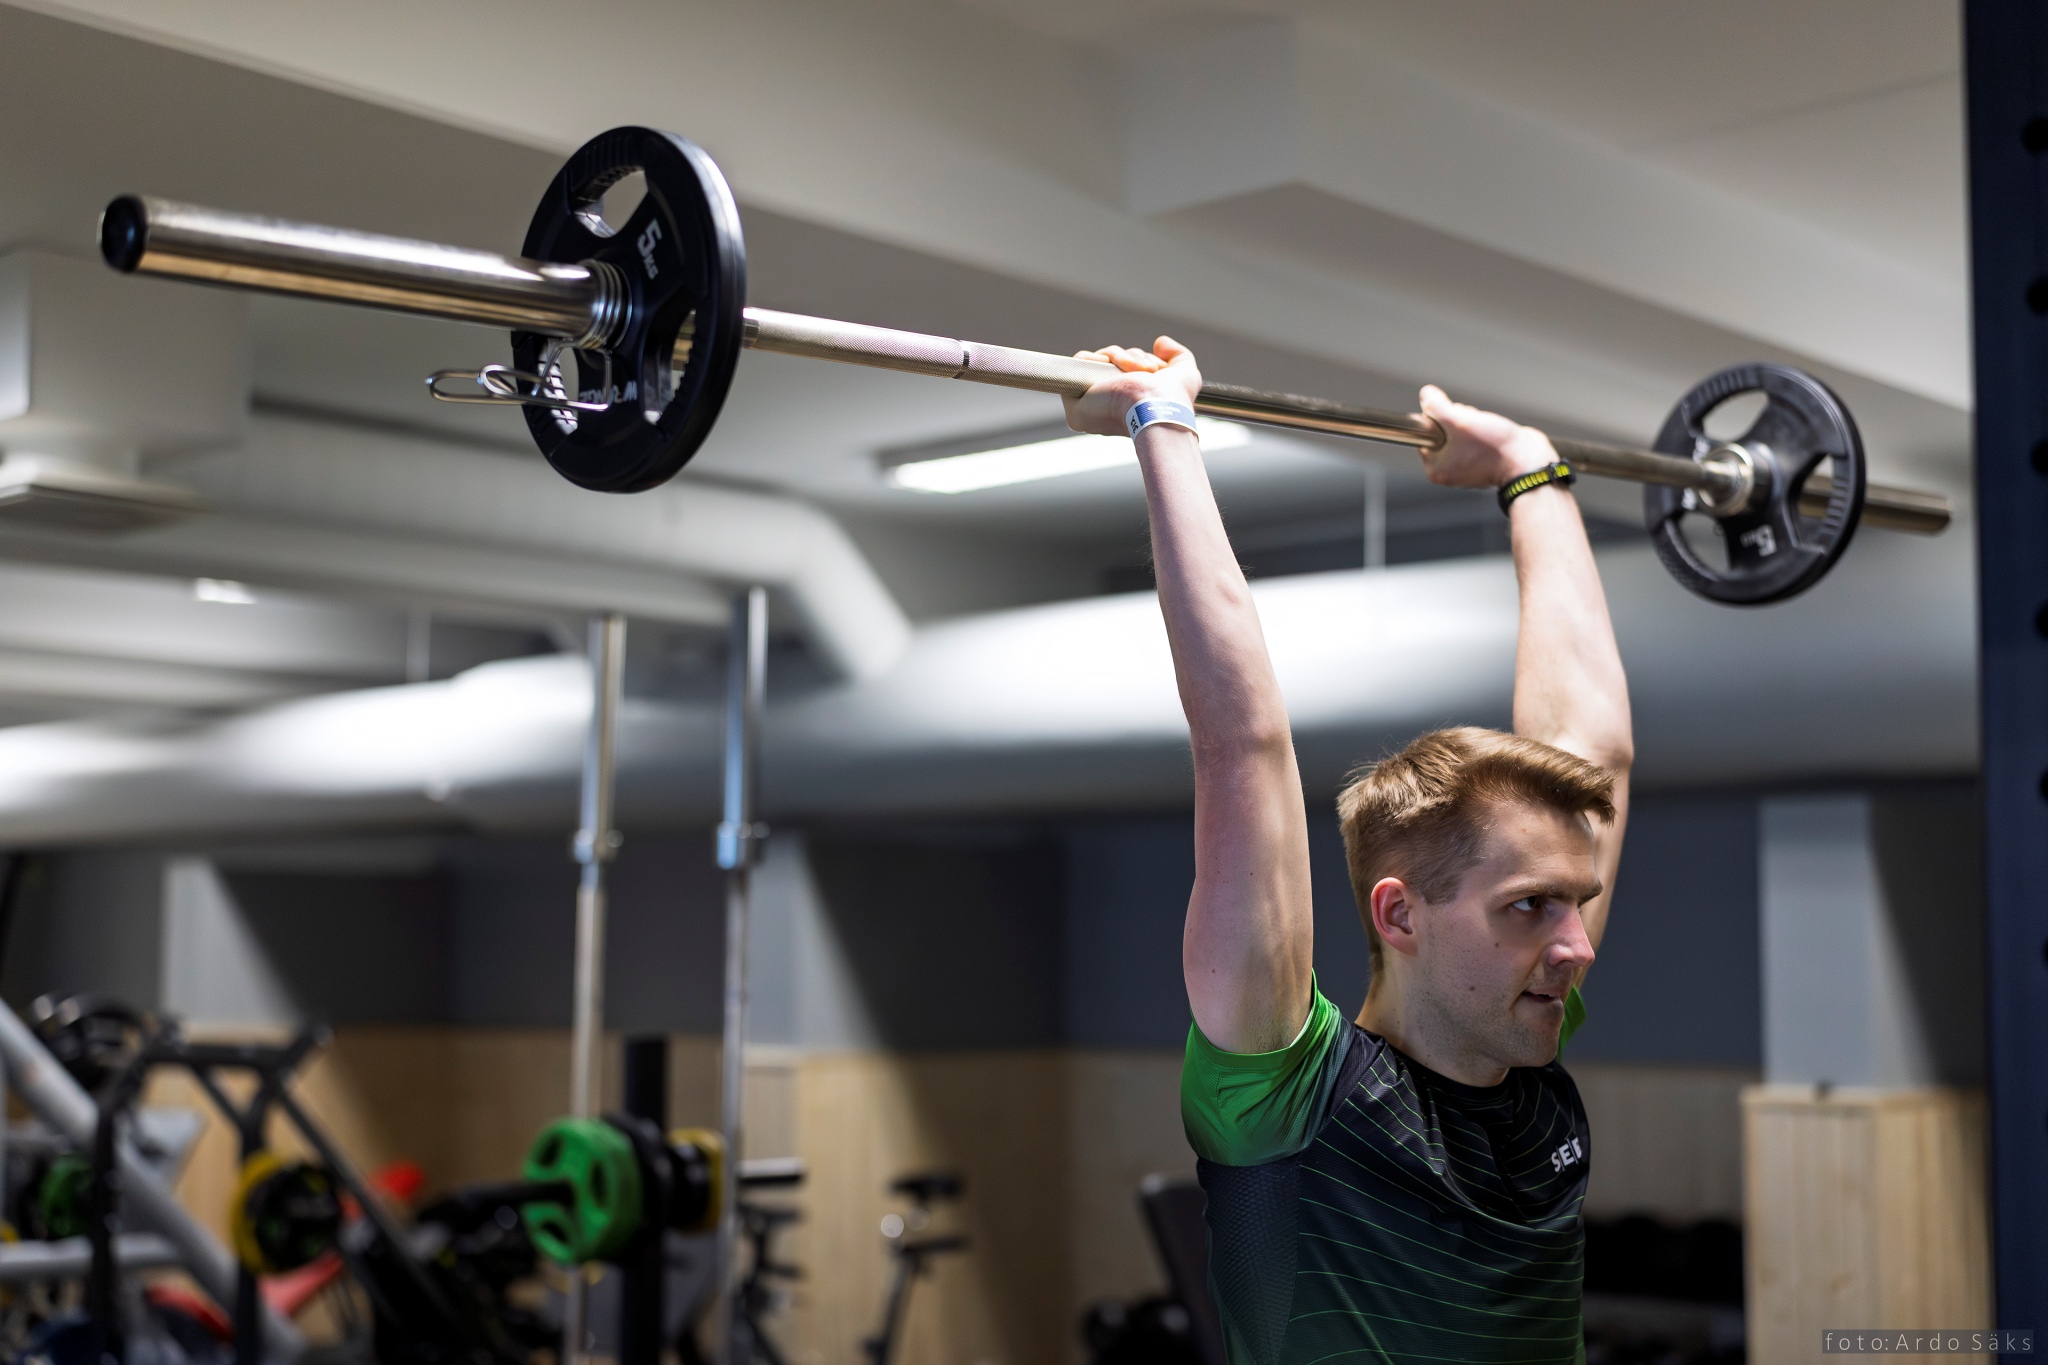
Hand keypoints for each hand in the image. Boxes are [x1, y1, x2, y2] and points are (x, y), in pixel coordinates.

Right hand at [1063, 336, 1202, 436]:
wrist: (1157, 406)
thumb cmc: (1173, 398)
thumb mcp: (1186, 373)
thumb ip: (1178, 355)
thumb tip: (1160, 343)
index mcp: (1132, 400)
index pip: (1128, 368)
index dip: (1140, 360)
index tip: (1153, 368)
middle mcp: (1112, 402)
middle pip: (1114, 362)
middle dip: (1132, 357)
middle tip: (1146, 370)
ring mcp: (1092, 402)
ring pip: (1099, 360)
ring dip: (1118, 356)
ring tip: (1133, 371)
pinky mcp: (1075, 402)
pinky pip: (1078, 364)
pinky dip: (1093, 357)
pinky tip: (1110, 367)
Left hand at [1417, 384, 1556, 488]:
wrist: (1528, 460)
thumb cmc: (1495, 448)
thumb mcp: (1459, 421)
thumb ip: (1437, 406)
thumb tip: (1426, 395)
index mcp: (1436, 469)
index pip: (1426, 434)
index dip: (1440, 419)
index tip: (1456, 422)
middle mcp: (1449, 471)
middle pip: (1444, 431)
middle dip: (1460, 422)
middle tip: (1475, 429)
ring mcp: (1467, 466)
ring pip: (1461, 431)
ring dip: (1473, 423)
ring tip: (1487, 431)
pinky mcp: (1483, 460)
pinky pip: (1476, 437)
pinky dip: (1484, 431)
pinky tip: (1493, 434)